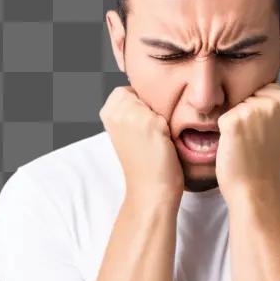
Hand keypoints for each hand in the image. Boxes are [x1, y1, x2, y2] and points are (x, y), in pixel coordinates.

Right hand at [99, 85, 183, 205]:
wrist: (150, 190)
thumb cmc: (144, 163)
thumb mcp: (128, 131)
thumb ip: (130, 110)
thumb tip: (148, 92)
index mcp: (107, 112)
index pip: (131, 90)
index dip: (142, 108)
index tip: (142, 131)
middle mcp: (116, 110)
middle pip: (146, 92)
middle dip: (152, 110)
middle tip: (151, 137)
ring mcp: (132, 115)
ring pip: (158, 101)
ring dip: (162, 118)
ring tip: (157, 141)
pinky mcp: (152, 123)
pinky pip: (170, 114)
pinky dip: (172, 128)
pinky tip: (164, 145)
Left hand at [214, 82, 279, 199]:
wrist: (256, 189)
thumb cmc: (263, 161)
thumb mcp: (278, 126)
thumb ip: (270, 106)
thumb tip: (249, 84)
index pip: (260, 89)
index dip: (257, 111)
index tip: (264, 132)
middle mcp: (272, 102)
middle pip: (245, 96)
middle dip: (244, 115)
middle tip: (254, 141)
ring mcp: (253, 110)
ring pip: (232, 106)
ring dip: (234, 123)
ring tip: (245, 144)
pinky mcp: (233, 120)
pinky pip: (220, 118)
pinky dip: (223, 133)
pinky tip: (235, 147)